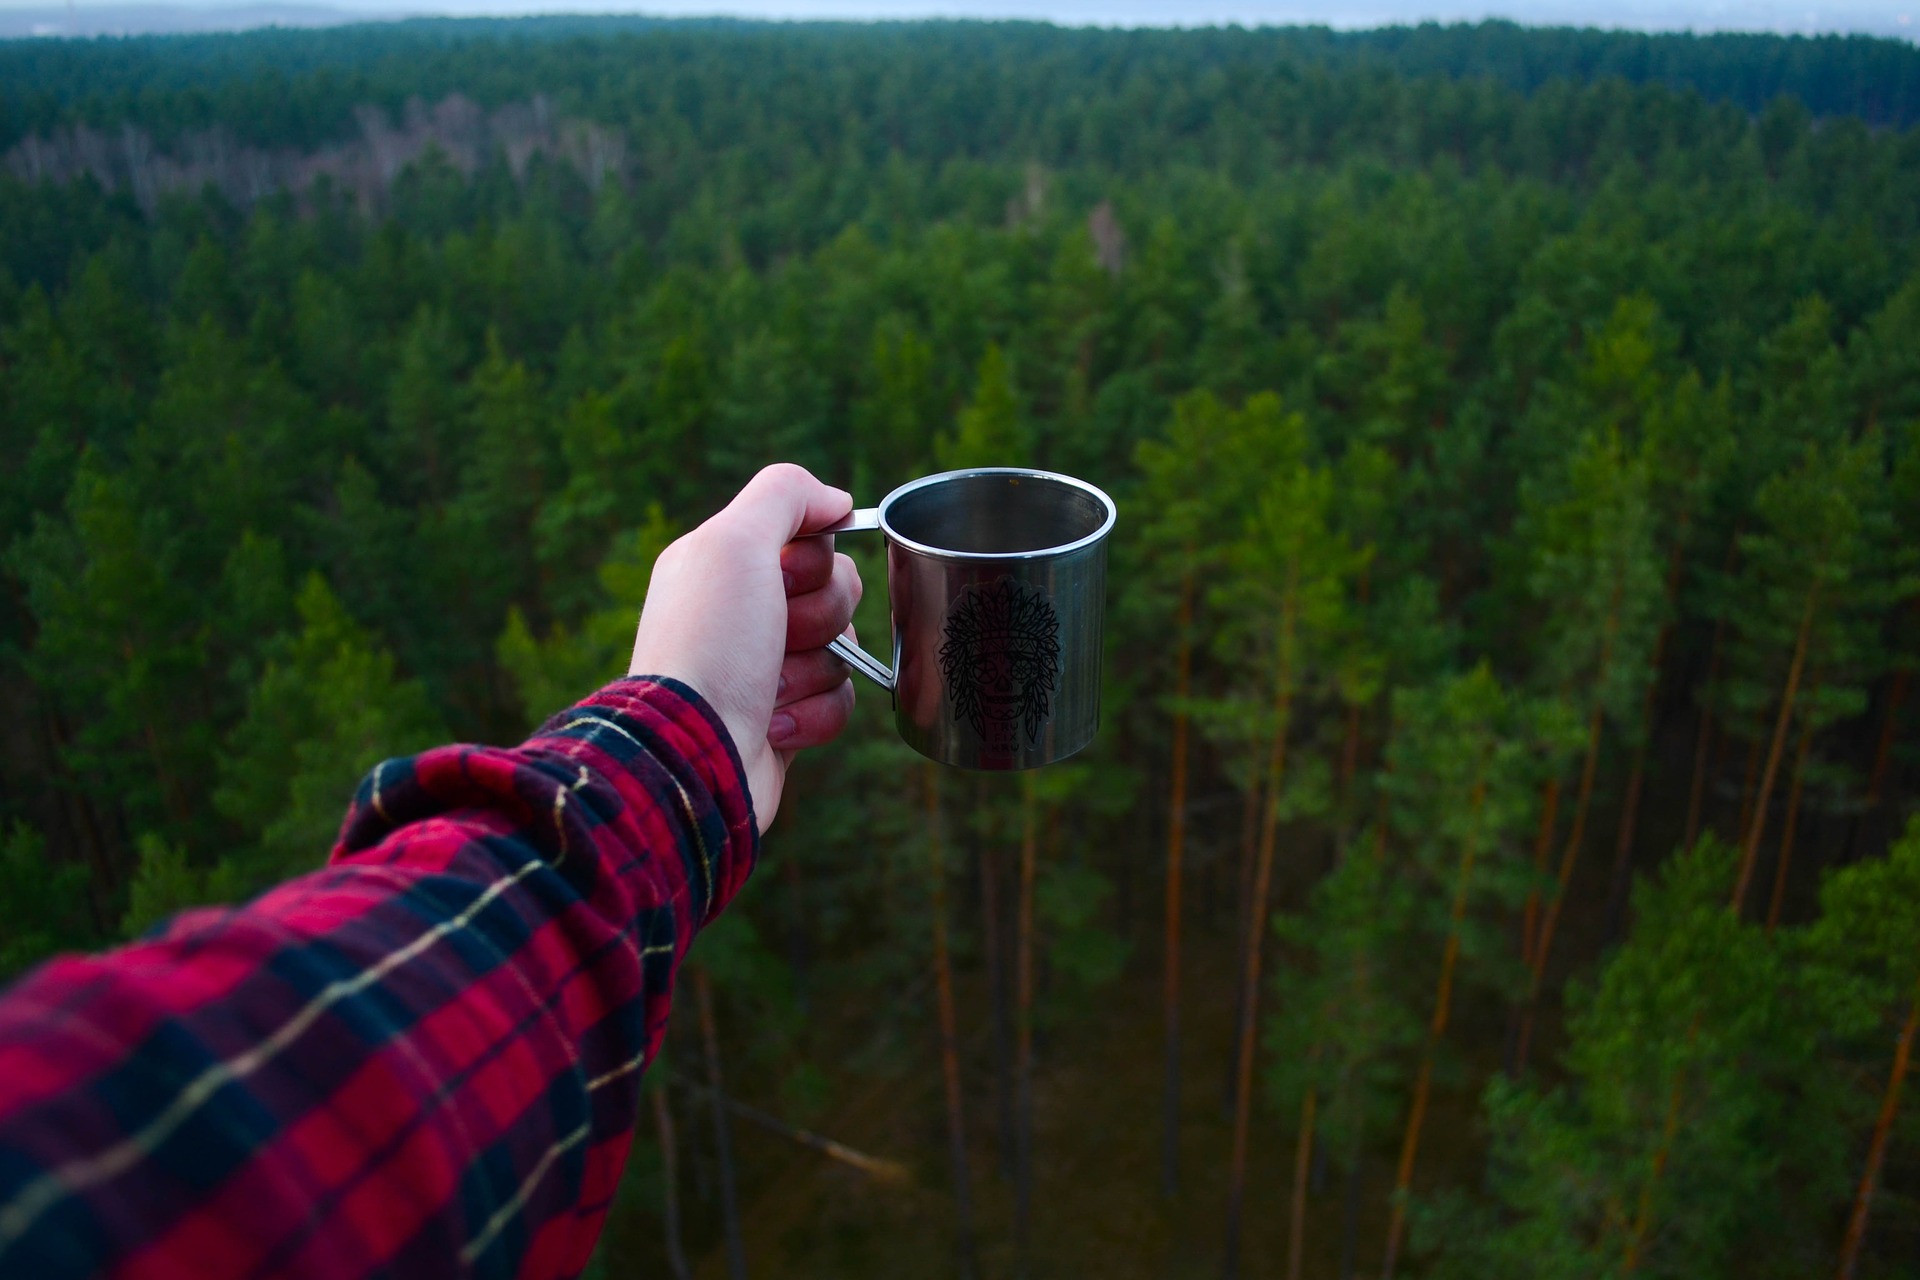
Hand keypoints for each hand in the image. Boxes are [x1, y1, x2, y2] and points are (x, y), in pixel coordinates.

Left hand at [629, 464, 861, 830]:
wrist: (695, 753)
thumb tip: (836, 500)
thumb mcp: (734, 541)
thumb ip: (785, 494)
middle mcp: (742, 611)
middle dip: (820, 615)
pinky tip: (773, 725)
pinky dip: (815, 714)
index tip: (784, 576)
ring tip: (768, 690)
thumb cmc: (709, 644)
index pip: (809, 536)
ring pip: (841, 647)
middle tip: (779, 635)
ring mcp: (763, 668)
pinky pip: (840, 700)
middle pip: (836, 589)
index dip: (812, 558)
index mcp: (723, 564)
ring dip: (813, 669)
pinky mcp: (784, 719)